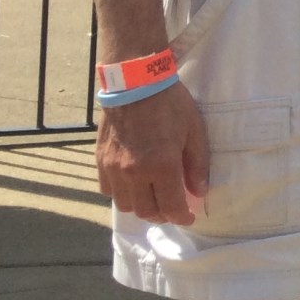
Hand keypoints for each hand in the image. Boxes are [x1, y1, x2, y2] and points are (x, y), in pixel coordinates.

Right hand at [95, 80, 208, 225]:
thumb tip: (199, 192)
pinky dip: (121, 194)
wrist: (134, 82)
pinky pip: (108, 190)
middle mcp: (134, 173)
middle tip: (172, 209)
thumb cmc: (169, 103)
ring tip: (153, 198)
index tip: (188, 216)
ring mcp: (114, 168)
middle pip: (146, 212)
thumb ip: (197, 164)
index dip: (181, 217)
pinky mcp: (100, 161)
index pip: (170, 207)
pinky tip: (132, 184)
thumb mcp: (194, 129)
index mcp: (161, 166)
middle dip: (162, 215)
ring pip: (125, 205)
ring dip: (141, 207)